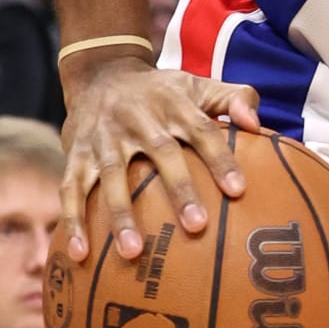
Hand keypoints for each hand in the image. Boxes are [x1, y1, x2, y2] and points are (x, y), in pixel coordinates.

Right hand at [60, 55, 261, 263]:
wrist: (100, 72)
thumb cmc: (161, 91)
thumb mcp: (198, 84)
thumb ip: (235, 99)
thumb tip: (257, 125)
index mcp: (174, 103)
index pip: (202, 131)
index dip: (219, 158)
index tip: (238, 190)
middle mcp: (138, 118)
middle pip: (161, 153)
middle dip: (179, 189)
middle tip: (196, 226)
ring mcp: (104, 137)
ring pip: (111, 176)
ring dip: (120, 215)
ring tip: (133, 253)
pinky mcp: (76, 153)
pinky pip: (71, 188)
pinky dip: (72, 221)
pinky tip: (79, 255)